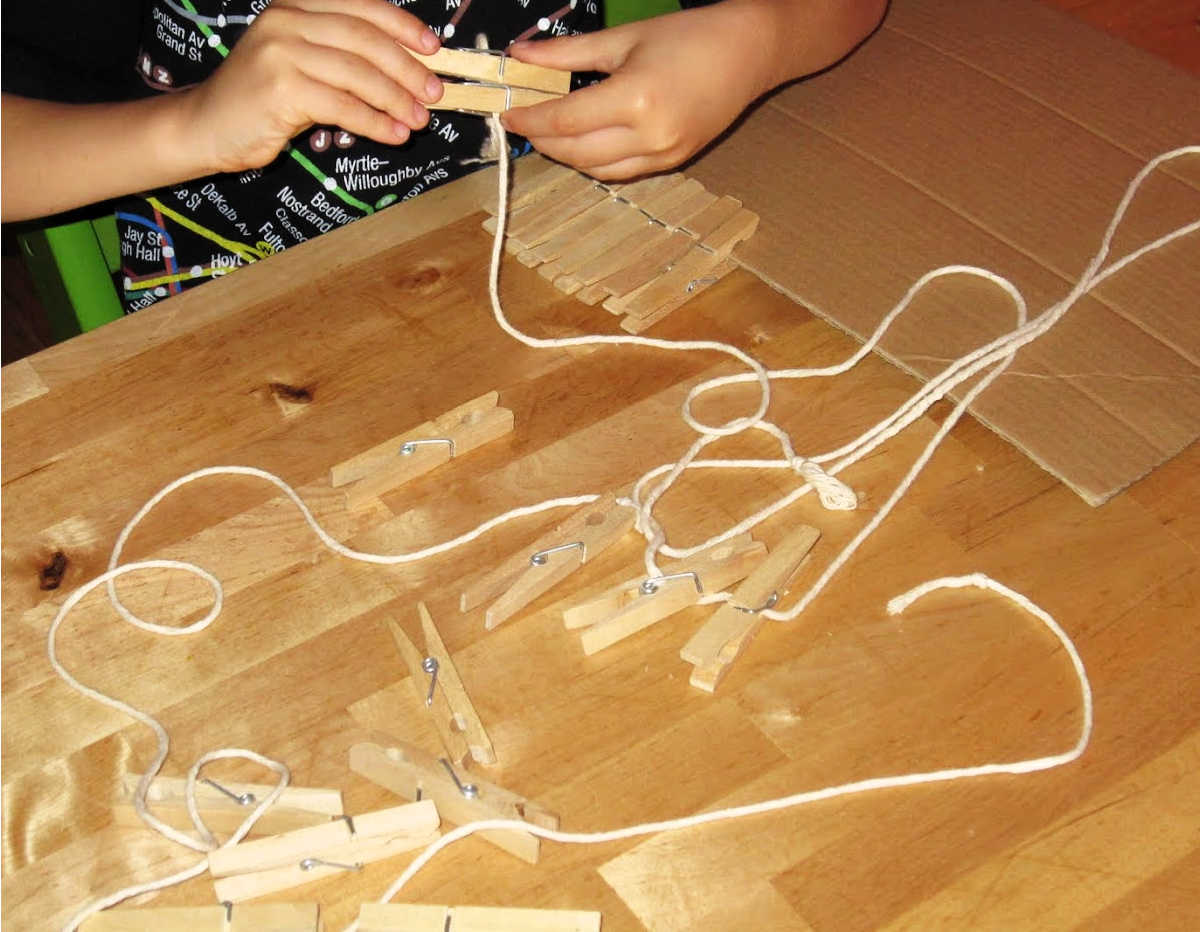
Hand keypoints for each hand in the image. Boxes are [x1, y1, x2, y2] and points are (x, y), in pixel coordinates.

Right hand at [181, 0, 445, 174]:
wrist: (206, 126)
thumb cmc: (261, 99)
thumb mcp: (301, 63)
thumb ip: (343, 58)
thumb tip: (406, 73)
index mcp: (295, 6)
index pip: (360, 5)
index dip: (402, 25)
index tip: (433, 48)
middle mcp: (287, 20)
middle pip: (365, 39)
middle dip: (407, 68)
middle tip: (434, 93)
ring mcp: (281, 52)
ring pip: (358, 74)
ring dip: (396, 99)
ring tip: (418, 120)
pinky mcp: (281, 88)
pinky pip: (343, 106)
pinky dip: (375, 122)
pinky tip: (393, 134)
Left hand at [502, 0, 886, 179]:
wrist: (748, 53)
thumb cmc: (688, 36)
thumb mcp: (623, 39)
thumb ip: (567, 53)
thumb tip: (519, 55)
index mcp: (635, 99)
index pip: (565, 121)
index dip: (530, 119)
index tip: (508, 112)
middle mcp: (649, 136)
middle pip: (575, 152)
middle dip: (542, 140)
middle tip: (524, 121)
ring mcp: (663, 155)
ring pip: (595, 170)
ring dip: (566, 155)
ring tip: (550, 132)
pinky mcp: (673, 163)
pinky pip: (620, 172)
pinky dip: (594, 161)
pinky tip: (583, 142)